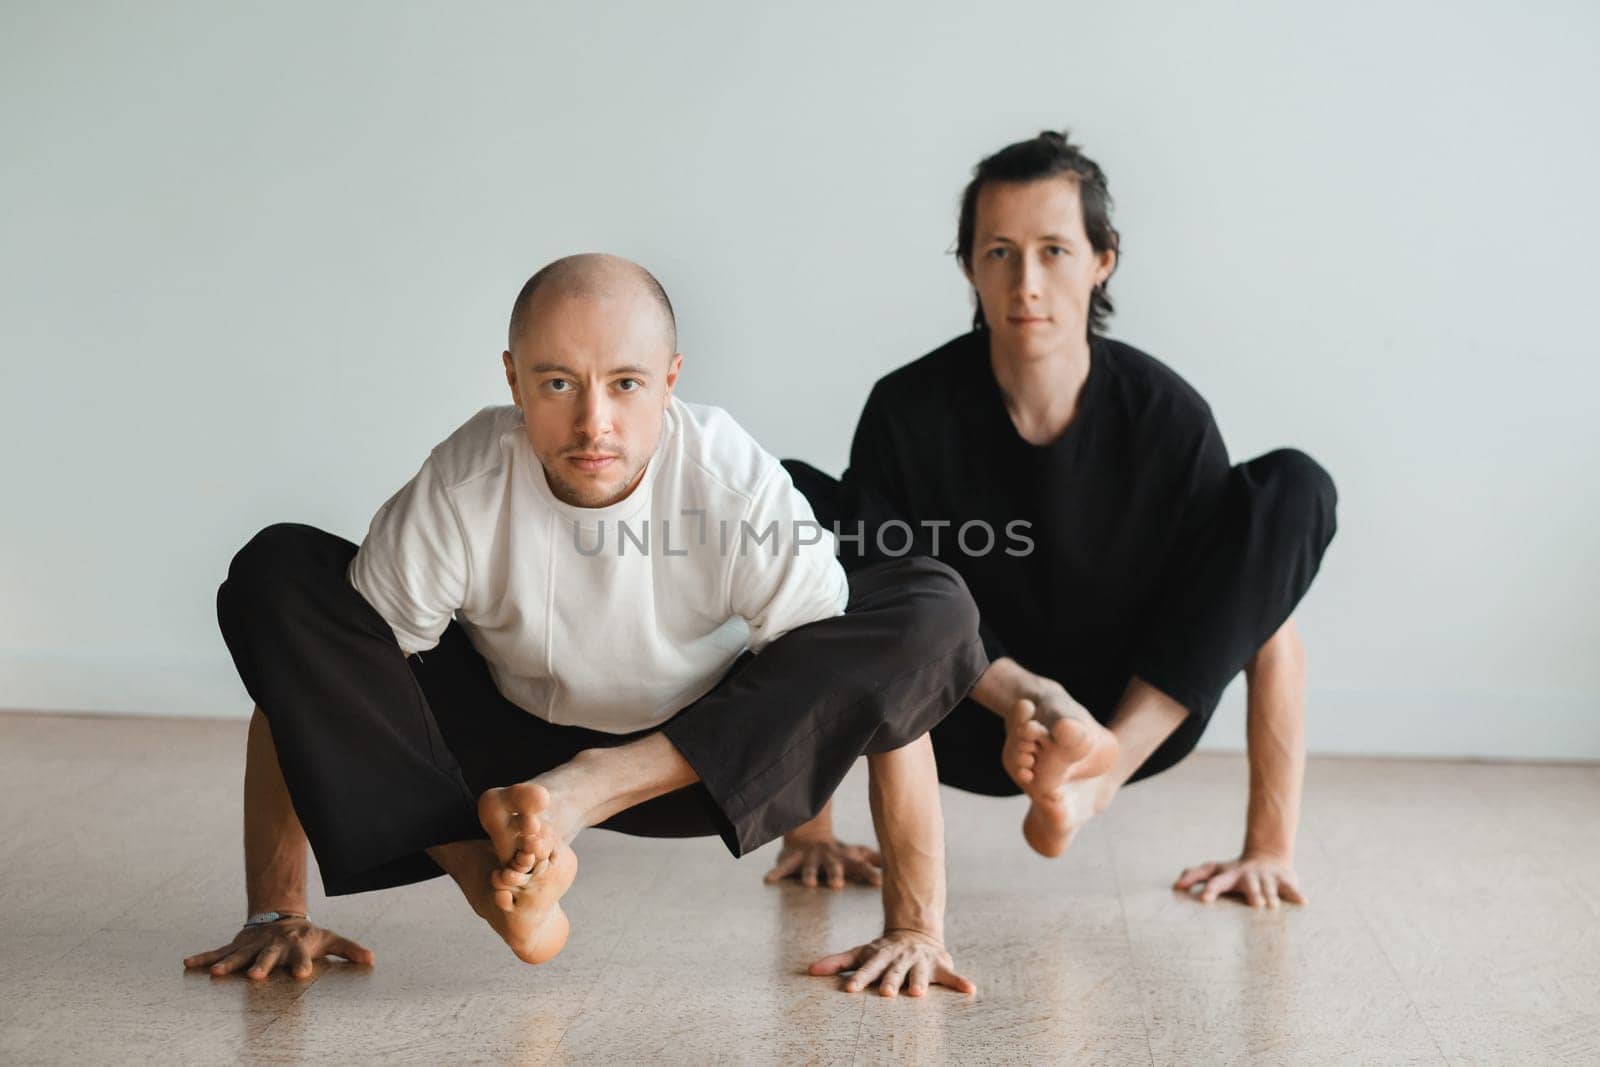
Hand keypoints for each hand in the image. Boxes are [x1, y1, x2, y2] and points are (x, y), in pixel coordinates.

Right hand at [182, 918, 373, 978]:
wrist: (281, 916)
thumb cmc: (307, 935)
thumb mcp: (329, 939)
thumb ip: (349, 950)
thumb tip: (372, 960)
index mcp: (297, 946)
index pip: (301, 956)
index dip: (301, 963)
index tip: (302, 974)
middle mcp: (273, 946)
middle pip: (268, 957)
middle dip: (262, 965)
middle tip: (256, 976)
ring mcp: (253, 945)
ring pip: (239, 955)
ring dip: (228, 964)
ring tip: (217, 974)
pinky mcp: (237, 946)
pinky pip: (218, 952)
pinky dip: (203, 958)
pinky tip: (187, 963)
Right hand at [764, 835, 882, 888]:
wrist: (808, 836)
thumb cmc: (839, 852)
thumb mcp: (856, 854)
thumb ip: (876, 862)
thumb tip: (909, 865)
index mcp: (845, 860)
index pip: (860, 867)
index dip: (869, 874)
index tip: (878, 883)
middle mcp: (828, 858)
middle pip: (834, 866)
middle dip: (835, 874)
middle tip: (837, 885)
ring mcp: (809, 858)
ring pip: (808, 868)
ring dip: (808, 875)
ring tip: (808, 884)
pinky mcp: (791, 859)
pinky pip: (782, 867)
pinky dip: (776, 873)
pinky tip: (769, 881)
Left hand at [808, 929, 975, 996]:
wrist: (915, 932)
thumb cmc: (883, 951)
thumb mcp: (861, 953)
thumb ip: (838, 963)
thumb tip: (810, 971)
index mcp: (881, 956)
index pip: (868, 969)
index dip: (859, 979)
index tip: (850, 990)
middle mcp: (901, 958)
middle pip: (894, 972)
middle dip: (890, 982)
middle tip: (886, 993)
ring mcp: (921, 962)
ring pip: (920, 973)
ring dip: (920, 981)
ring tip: (918, 992)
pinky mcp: (940, 966)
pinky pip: (952, 975)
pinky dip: (961, 982)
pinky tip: (970, 990)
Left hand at [1175, 852, 1306, 907]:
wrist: (1267, 856)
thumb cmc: (1234, 871)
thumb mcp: (1214, 870)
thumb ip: (1194, 875)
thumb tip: (1175, 885)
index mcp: (1229, 875)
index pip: (1217, 881)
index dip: (1210, 889)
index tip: (1203, 899)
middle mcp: (1248, 875)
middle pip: (1248, 885)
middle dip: (1251, 893)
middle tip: (1255, 904)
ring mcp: (1266, 877)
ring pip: (1269, 888)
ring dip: (1270, 896)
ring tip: (1271, 906)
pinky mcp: (1284, 879)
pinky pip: (1290, 888)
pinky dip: (1296, 894)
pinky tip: (1302, 903)